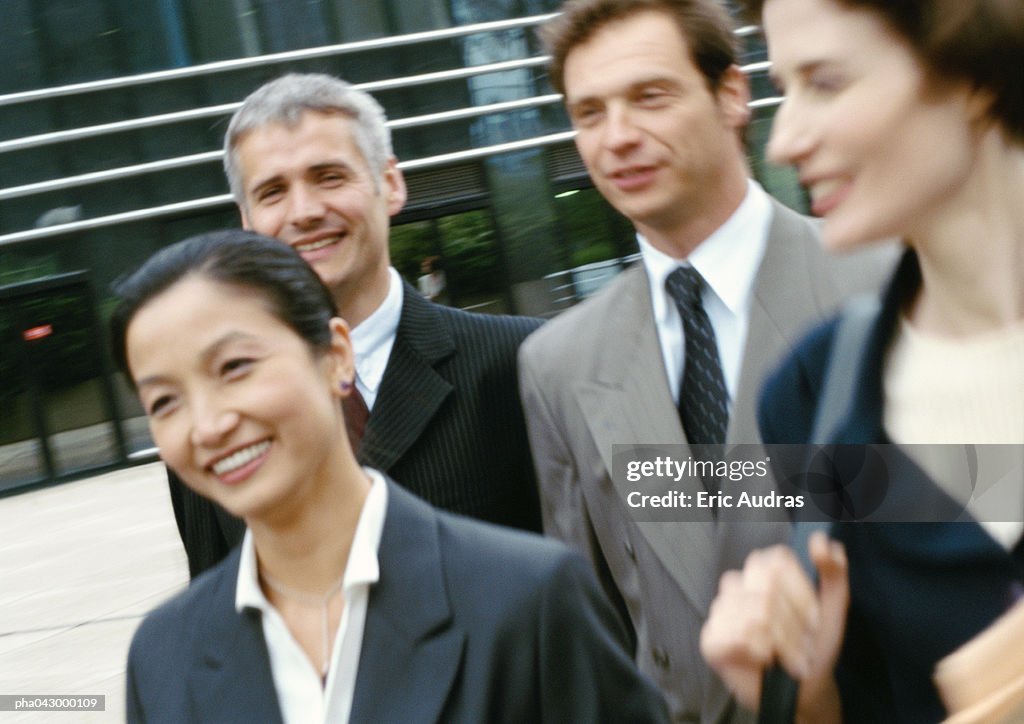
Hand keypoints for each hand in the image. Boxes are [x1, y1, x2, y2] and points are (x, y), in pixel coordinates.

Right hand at [700, 532, 848, 721]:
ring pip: (755, 614)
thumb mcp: (833, 607)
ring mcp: (721, 611)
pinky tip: (766, 660)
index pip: (777, 561)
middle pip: (766, 587)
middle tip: (804, 644)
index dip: (801, 593)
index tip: (814, 620)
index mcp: (764, 570)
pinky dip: (761, 652)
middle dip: (793, 623)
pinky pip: (736, 635)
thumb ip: (833, 571)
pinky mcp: (710, 639)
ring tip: (792, 659)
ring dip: (784, 643)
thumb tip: (821, 540)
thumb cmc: (814, 645)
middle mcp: (738, 584)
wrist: (803, 690)